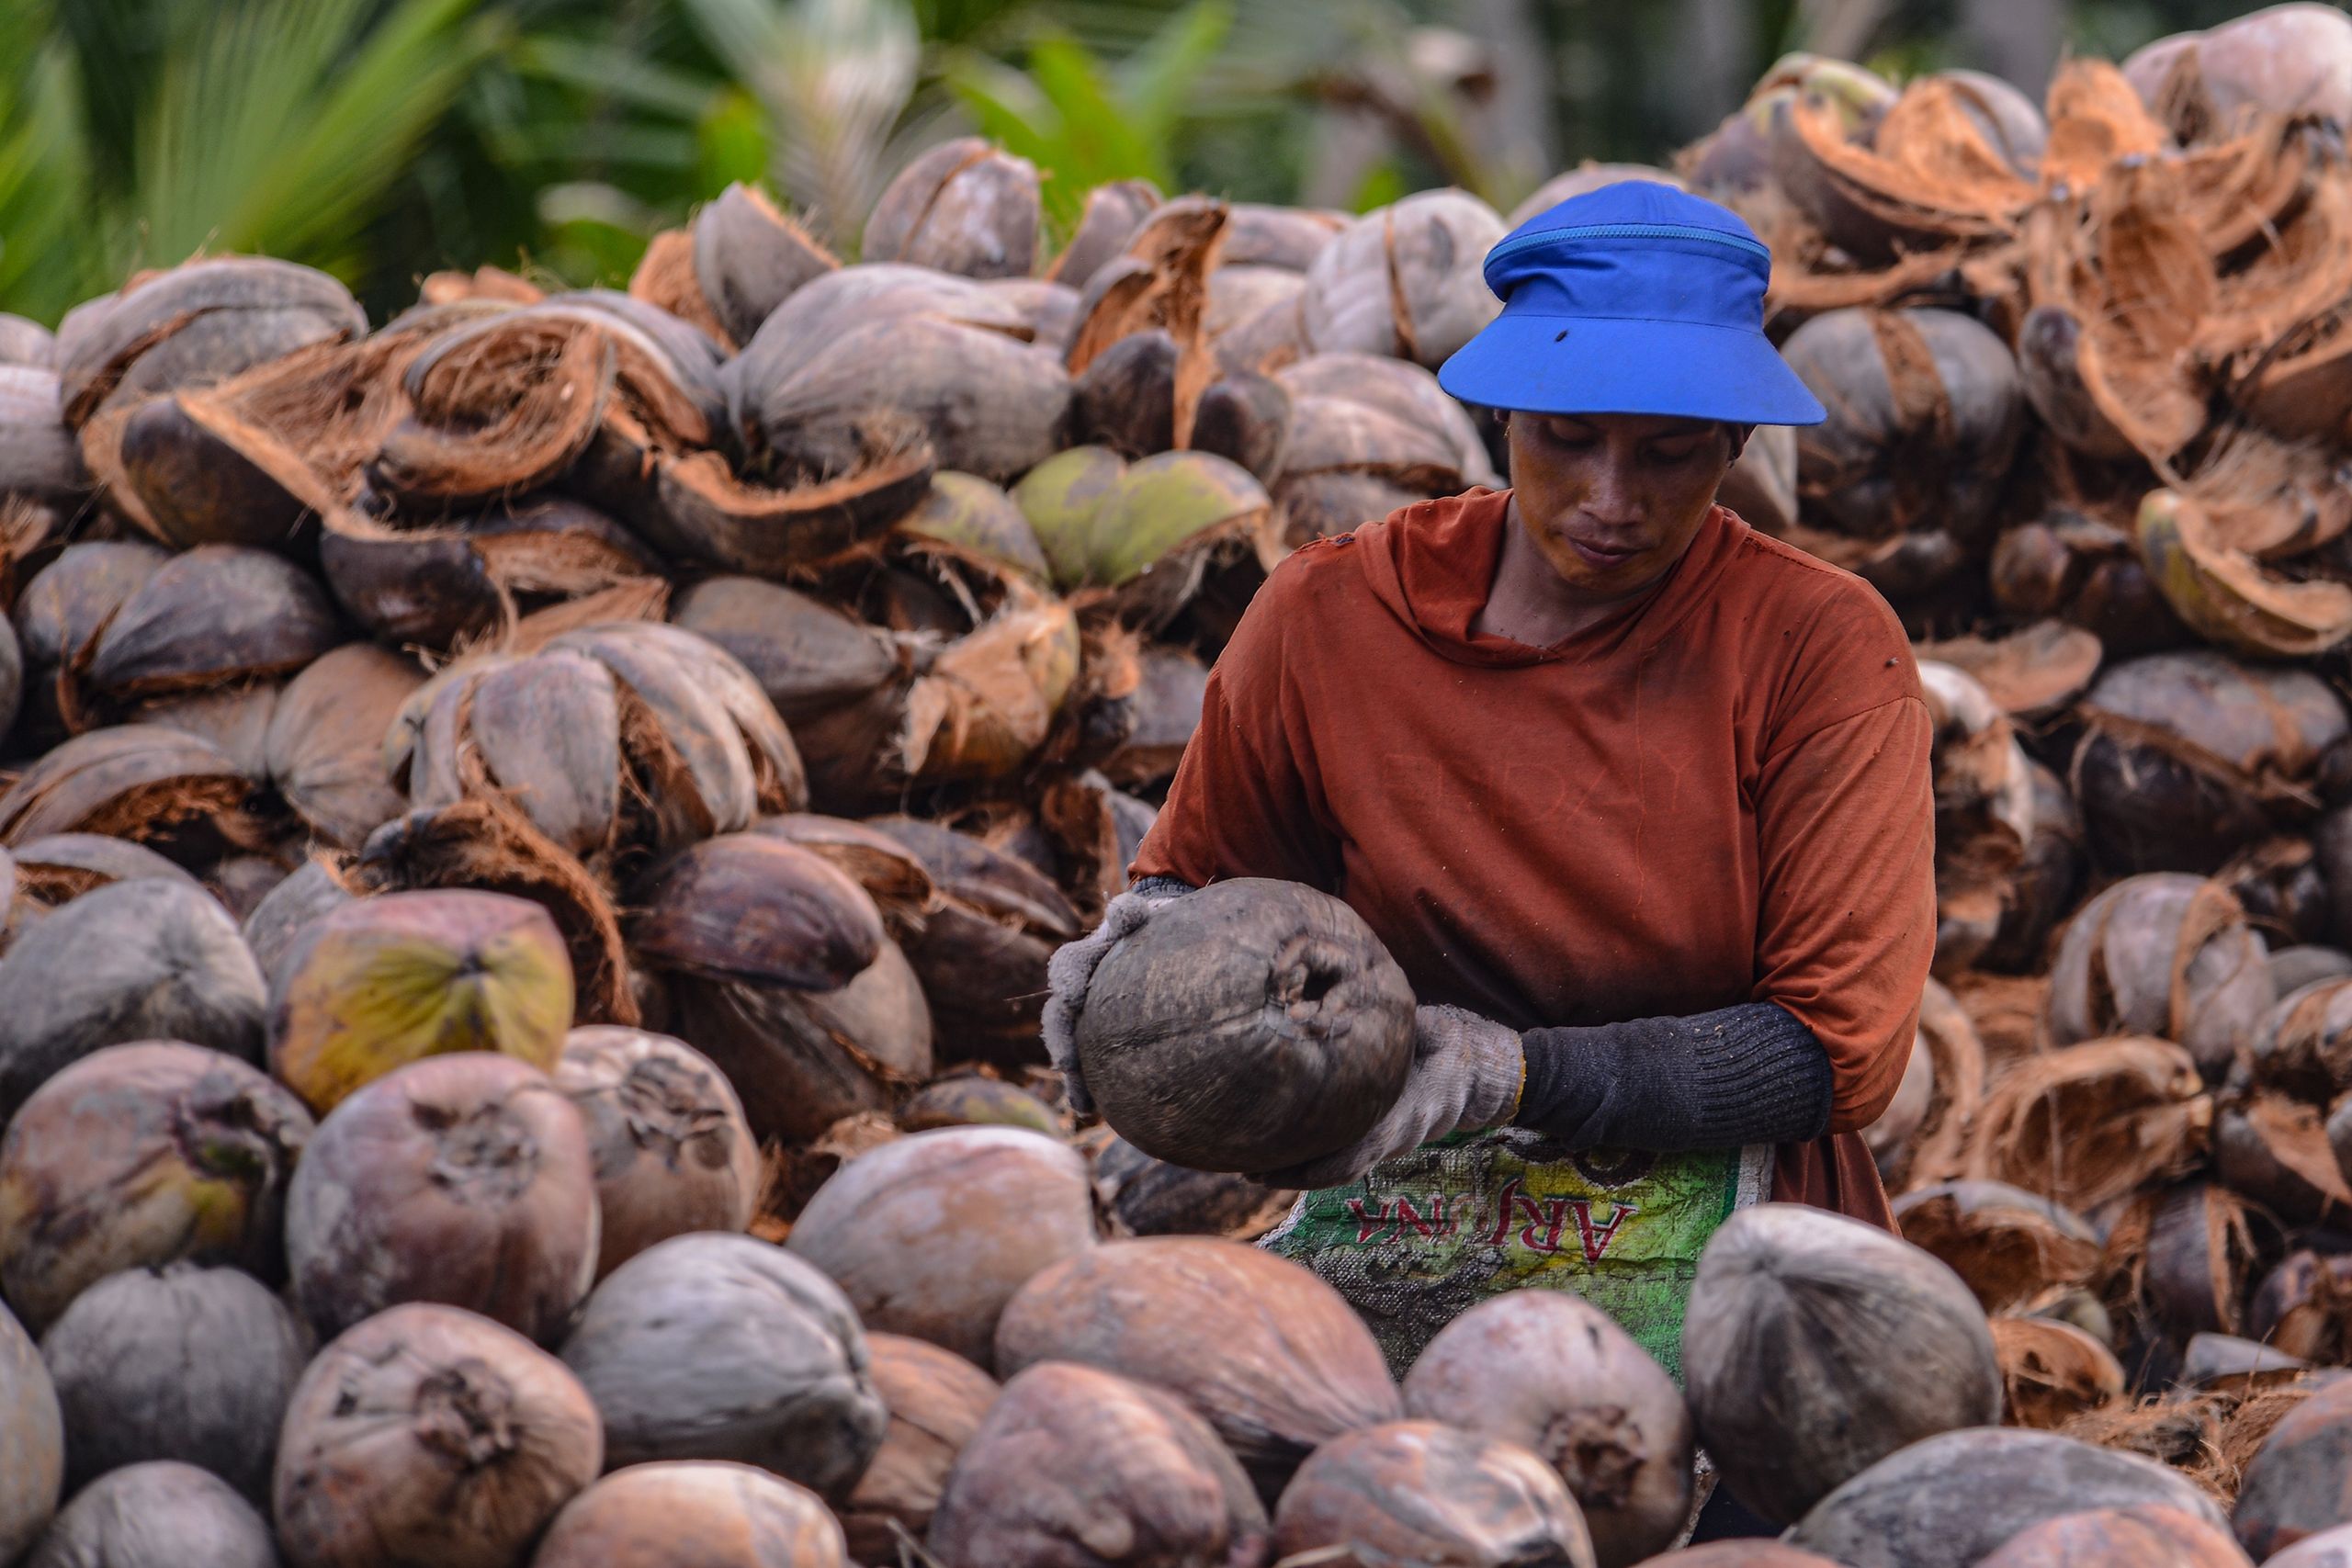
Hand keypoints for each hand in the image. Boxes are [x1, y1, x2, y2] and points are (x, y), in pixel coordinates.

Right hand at [1041, 879, 1191, 1116]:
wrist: (1166, 939)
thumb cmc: (1157, 924)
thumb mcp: (1148, 915)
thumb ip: (1132, 915)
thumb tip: (1122, 913)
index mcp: (1089, 957)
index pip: (1068, 965)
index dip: (1067, 980)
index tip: (1073, 997)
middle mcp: (1082, 990)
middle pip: (1059, 1015)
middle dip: (1061, 1039)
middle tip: (1067, 1060)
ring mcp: (1090, 1018)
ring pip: (1070, 1047)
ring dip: (1072, 1072)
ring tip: (1080, 1099)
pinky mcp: (1102, 1043)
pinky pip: (1089, 1069)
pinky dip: (1084, 1089)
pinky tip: (1090, 1110)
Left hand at [1260, 1004, 1524, 1188]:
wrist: (1475, 1069)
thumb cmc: (1443, 1042)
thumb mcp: (1422, 1029)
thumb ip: (1388, 1027)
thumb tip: (1348, 1000)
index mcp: (1403, 1113)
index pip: (1356, 1151)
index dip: (1313, 1165)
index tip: (1274, 1166)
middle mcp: (1394, 1137)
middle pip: (1339, 1171)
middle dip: (1293, 1176)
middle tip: (1247, 1172)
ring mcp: (1388, 1142)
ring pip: (1340, 1170)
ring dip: (1298, 1173)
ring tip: (1252, 1168)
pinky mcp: (1380, 1137)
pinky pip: (1344, 1158)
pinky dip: (1312, 1161)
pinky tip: (1280, 1153)